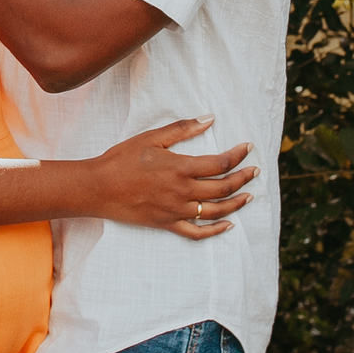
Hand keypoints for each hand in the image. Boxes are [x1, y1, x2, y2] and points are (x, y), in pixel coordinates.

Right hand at [90, 118, 256, 238]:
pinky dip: (216, 231)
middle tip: (255, 171)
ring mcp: (177, 211)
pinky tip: (227, 225)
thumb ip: (183, 129)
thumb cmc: (122, 159)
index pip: (220, 163)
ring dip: (236, 203)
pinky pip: (198, 233)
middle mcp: (183, 192)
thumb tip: (210, 119)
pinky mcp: (168, 224)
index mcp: (181, 168)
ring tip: (249, 195)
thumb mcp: (152, 138)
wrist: (99, 187)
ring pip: (216, 211)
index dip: (238, 155)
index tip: (248, 148)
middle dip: (243, 178)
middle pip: (223, 188)